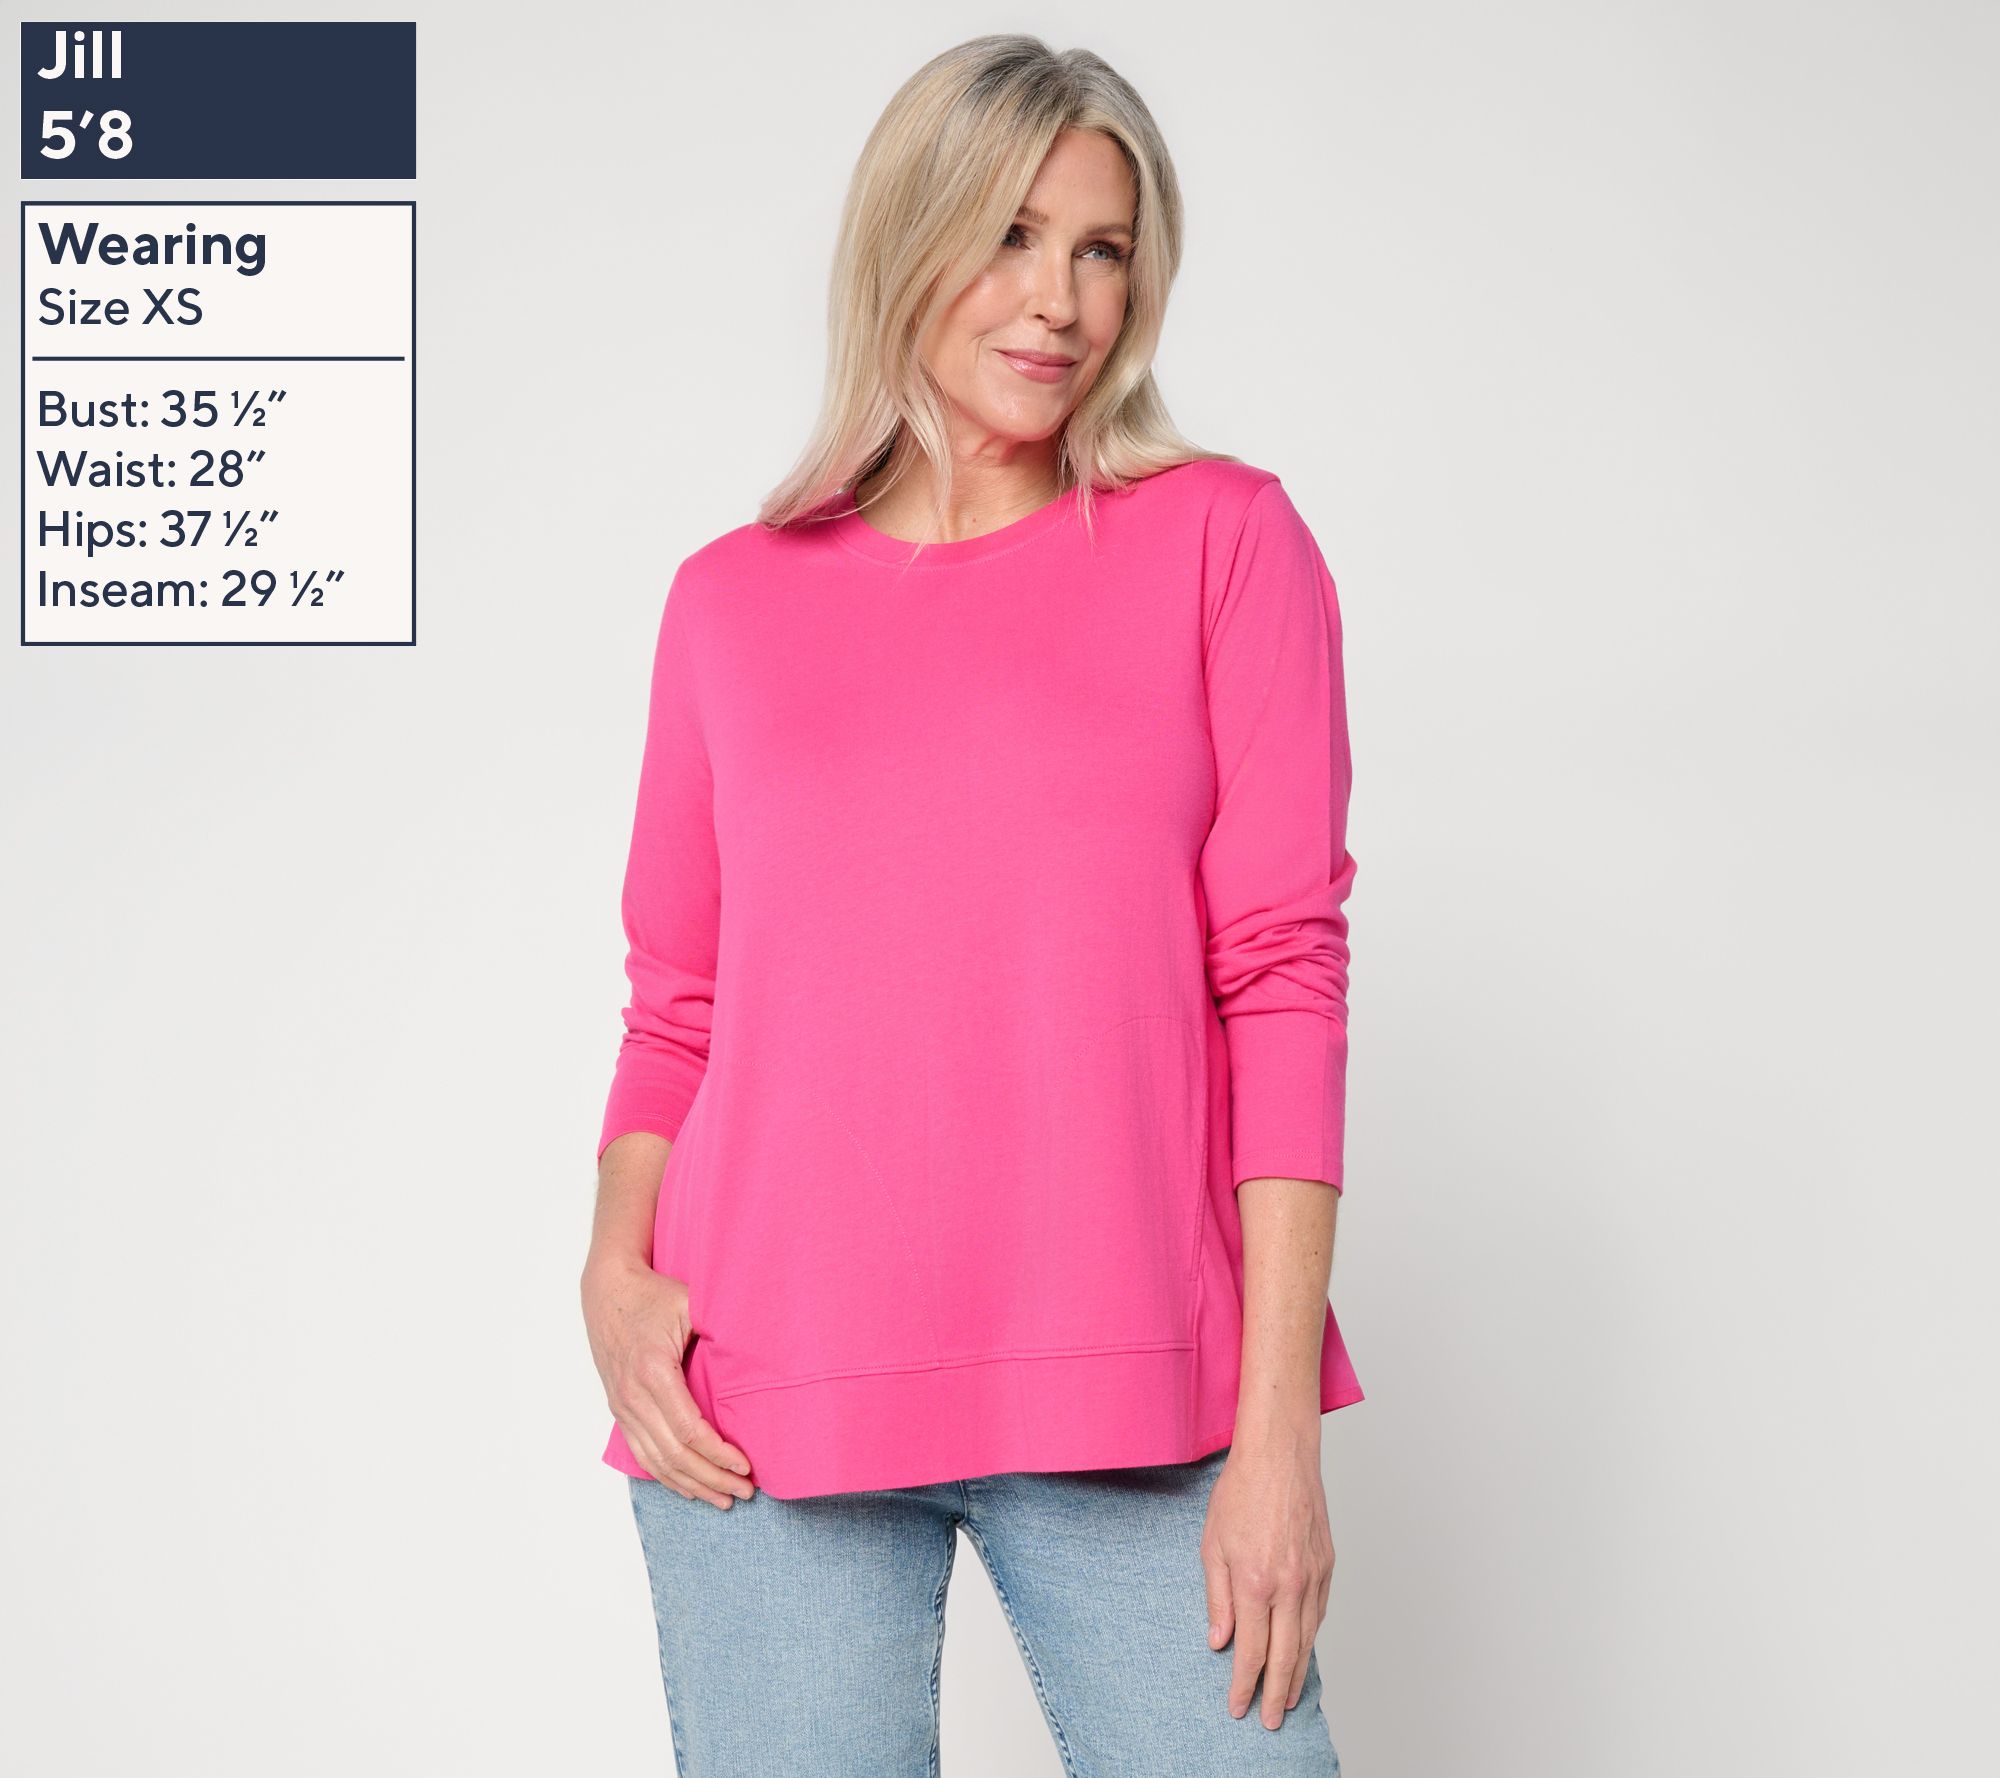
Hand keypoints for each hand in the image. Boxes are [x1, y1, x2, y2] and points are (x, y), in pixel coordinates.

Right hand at [580, 1255, 754, 1507]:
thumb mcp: (688, 1302)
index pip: (688, 1430)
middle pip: (674, 1454)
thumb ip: (717, 1326)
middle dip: (712, 1478)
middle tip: (745, 1492)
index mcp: (653, 1371)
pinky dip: (666, 1476)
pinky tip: (689, 1487)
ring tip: (723, 1500)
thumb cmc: (652, 1295)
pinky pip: (641, 1453)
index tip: (747, 1467)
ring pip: (656, 1461)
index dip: (718, 1454)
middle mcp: (633, 1395)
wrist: (607, 1290)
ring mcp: (622, 1406)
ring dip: (691, 1485)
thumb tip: (759, 1349)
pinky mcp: (619, 1409)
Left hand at [1199, 1425, 1335, 1727]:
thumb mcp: (1212, 1545)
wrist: (1279, 1455)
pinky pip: (1320, 1613)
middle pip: (1286, 1656)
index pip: (1252, 1652)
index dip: (1244, 1685)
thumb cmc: (1241, 1492)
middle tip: (1271, 1721)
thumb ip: (1217, 1598)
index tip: (1238, 1706)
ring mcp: (1313, 1576)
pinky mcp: (1328, 1565)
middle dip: (1276, 1694)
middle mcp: (1289, 1586)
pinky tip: (1302, 1649)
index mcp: (1255, 1582)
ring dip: (1298, 1672)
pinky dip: (1311, 1637)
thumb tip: (1220, 1640)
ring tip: (1288, 1696)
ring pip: (1308, 1639)